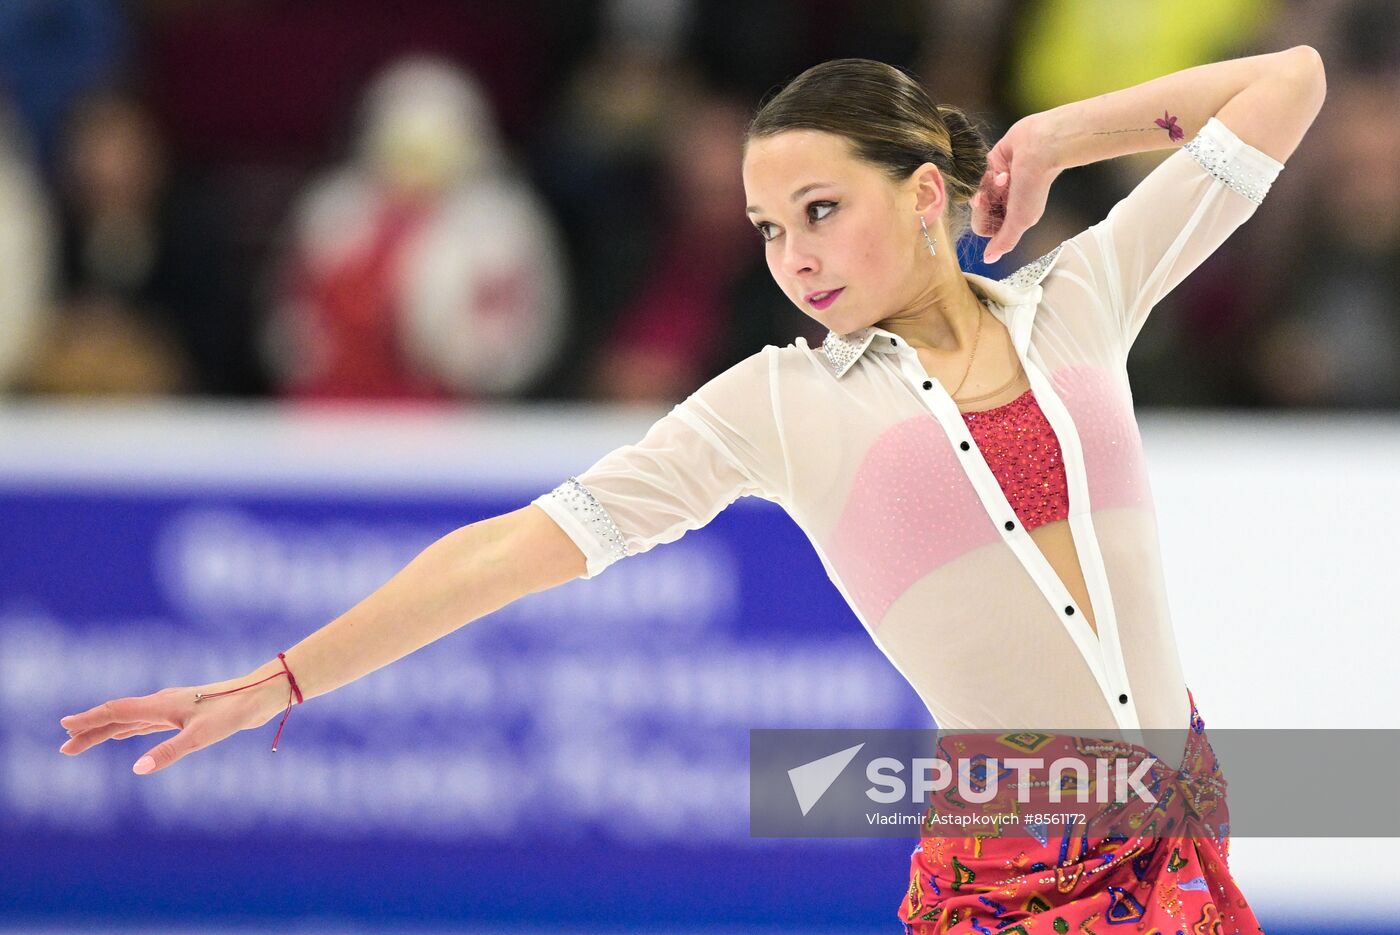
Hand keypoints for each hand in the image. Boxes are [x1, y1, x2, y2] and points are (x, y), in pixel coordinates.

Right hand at [59, 669, 292, 775]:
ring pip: (130, 720)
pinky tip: (122, 734)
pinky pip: (145, 722)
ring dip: (105, 731)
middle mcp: (162, 704)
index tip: (64, 727)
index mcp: (160, 705)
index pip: (116, 712)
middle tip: (64, 748)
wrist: (258, 695)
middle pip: (117, 717)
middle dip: (90, 732)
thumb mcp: (201, 736)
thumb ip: (169, 752)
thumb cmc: (232, 712)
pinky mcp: (182, 714)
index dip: (89, 720)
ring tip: (82, 742)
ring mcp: (171, 708)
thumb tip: (137, 769)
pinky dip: (127, 729)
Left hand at [970, 114, 1063, 263]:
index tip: (992, 212)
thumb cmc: (1034, 184)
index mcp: (1014, 217)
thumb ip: (1004, 241)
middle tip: (993, 193)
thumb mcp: (1020, 220)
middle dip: (985, 201)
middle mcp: (1006, 201)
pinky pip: (978, 173)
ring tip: (1004, 177)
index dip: (984, 220)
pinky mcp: (993, 163)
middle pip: (980, 210)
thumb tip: (989, 260)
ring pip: (977, 191)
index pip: (986, 228)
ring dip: (989, 185)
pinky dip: (988, 171)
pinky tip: (1002, 169)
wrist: (1040, 146)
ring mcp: (999, 182)